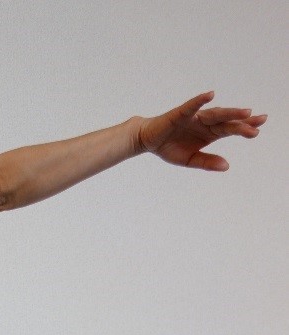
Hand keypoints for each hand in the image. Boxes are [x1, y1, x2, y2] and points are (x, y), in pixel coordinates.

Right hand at [138, 91, 266, 170]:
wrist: (147, 140)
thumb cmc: (168, 147)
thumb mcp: (189, 159)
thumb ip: (207, 162)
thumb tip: (227, 166)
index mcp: (208, 133)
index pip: (230, 129)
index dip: (244, 128)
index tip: (259, 130)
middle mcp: (205, 122)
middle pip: (227, 121)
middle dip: (243, 121)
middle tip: (261, 120)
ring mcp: (194, 116)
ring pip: (215, 113)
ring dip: (230, 112)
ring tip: (246, 112)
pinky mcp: (180, 113)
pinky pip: (191, 106)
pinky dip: (200, 100)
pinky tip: (210, 95)